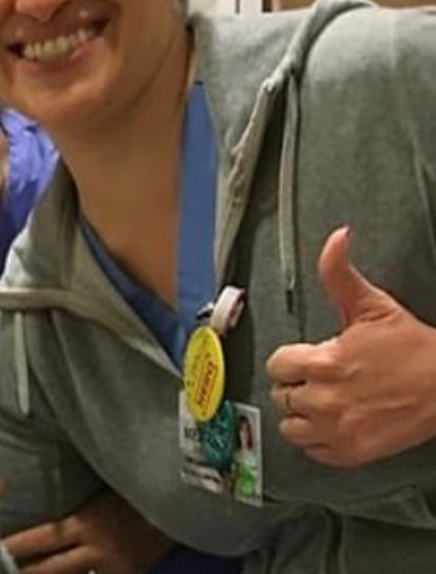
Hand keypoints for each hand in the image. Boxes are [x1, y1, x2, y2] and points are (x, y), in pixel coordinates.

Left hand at [3, 491, 170, 573]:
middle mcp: (96, 549)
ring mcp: (113, 567)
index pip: (45, 538)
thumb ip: (77, 512)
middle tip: (8, 572)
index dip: (20, 545)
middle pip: (53, 568)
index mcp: (86, 523)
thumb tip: (49, 519)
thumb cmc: (134, 493)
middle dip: (29, 572)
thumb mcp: (101, 496)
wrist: (175, 507)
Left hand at [267, 226, 435, 466]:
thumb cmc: (413, 348)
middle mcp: (324, 399)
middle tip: (319, 379)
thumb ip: (340, 274)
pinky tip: (333, 423)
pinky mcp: (351, 452)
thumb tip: (336, 238)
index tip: (307, 359)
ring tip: (323, 401)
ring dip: (301, 414)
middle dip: (296, 385)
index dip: (291, 360)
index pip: (277, 365)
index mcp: (324, 362)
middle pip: (281, 395)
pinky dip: (317, 440)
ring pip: (290, 426)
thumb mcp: (373, 306)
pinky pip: (312, 451)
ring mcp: (337, 430)